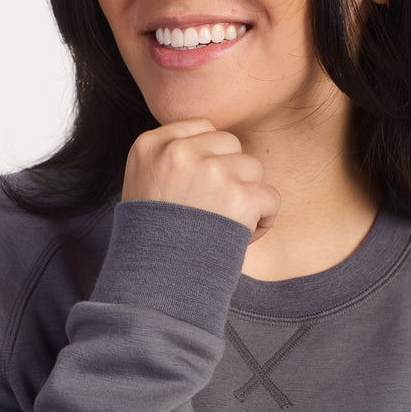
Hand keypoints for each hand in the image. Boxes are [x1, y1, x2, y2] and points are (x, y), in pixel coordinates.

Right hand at [121, 119, 279, 242]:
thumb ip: (168, 157)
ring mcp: (210, 172)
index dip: (208, 158)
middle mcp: (179, 153)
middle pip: (230, 143)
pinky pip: (270, 196)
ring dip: (247, 196)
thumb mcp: (140, 185)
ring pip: (253, 167)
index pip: (201, 127)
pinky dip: (264, 219)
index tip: (197, 188)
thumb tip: (216, 140)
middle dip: (230, 174)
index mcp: (150, 146)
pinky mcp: (238, 197)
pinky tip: (242, 237)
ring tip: (223, 225)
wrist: (154, 284)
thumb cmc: (151, 239)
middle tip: (213, 210)